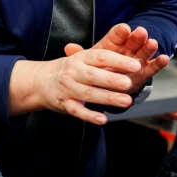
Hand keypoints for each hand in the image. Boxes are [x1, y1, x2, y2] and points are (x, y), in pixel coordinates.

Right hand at [11, 47, 140, 125]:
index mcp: (81, 58)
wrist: (40, 81)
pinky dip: (90, 116)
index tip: (136, 65)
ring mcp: (68, 89)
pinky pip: (78, 111)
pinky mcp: (65, 104)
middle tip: (129, 83)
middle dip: (112, 80)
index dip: (118, 61)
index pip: (101, 57)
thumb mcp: (83, 58)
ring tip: (126, 101)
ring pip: (89, 94)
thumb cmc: (70, 69)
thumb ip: (104, 60)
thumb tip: (132, 59)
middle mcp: (73, 72)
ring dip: (108, 98)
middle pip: (94, 76)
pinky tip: (102, 119)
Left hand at [64, 23, 169, 96]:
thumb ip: (81, 55)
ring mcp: (137, 60)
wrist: (112, 81)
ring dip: (149, 47)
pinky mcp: (145, 71)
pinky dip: (159, 63)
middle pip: (133, 41)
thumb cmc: (101, 67)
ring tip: (152, 43)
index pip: (117, 35)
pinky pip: (153, 66)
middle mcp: (127, 50)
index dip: (121, 32)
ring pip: (144, 52)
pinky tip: (165, 59)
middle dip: (137, 37)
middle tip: (141, 32)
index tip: (124, 29)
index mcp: (113, 44)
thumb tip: (68, 48)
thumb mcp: (90, 60)